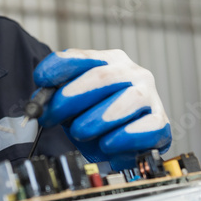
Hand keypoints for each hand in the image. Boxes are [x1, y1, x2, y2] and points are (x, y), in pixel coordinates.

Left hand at [33, 49, 170, 169]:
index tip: (41, 79)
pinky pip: (147, 127)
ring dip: (97, 119)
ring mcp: (150, 96)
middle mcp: (133, 73)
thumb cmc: (97, 118)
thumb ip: (56, 98)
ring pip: (127, 100)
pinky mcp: (160, 122)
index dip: (59, 67)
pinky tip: (107, 143)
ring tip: (79, 132)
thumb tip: (40, 102)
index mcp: (110, 61)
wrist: (124, 142)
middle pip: (102, 77)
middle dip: (71, 97)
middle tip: (51, 115)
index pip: (82, 57)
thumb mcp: (73, 104)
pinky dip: (124, 136)